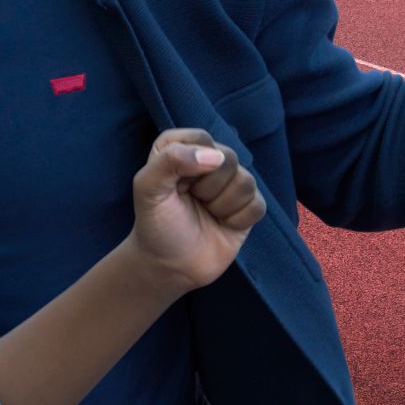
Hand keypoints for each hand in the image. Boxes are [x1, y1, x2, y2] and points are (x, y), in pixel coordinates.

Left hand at [127, 128, 266, 293]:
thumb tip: (215, 156)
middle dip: (207, 187)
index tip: (175, 184)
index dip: (190, 162)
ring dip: (221, 205)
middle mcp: (207, 161)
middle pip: (228, 158)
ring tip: (205, 213)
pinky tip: (222, 224)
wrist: (170, 265)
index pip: (201, 139)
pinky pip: (257, 205)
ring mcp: (231, 183)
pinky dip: (237, 219)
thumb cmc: (155, 224)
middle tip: (191, 202)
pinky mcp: (248, 206)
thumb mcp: (147, 189)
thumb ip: (170, 161)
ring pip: (246, 181)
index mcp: (179, 149)